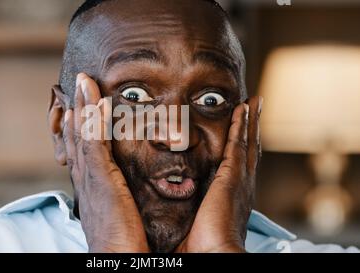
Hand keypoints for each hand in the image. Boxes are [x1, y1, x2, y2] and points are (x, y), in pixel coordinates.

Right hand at [63, 73, 148, 252]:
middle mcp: (85, 178)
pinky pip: (95, 145)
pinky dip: (94, 122)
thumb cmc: (123, 239)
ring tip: (84, 82)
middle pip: (76, 136)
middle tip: (77, 84)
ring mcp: (90, 178)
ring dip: (84, 106)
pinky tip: (98, 102)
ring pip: (82, 135)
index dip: (79, 125)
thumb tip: (125, 185)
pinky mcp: (101, 180)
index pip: (81, 147)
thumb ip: (119, 192)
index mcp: (91, 184)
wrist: (117, 258)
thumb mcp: (117, 209)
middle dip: (76, 109)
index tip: (79, 106)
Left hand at [176, 97, 262, 252]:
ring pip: (247, 142)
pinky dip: (241, 125)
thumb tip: (179, 207)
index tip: (240, 130)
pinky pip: (239, 144)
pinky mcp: (233, 176)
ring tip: (252, 102)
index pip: (238, 165)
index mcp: (232, 197)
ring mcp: (240, 180)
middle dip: (250, 128)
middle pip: (248, 149)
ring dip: (249, 121)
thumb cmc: (202, 245)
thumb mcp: (197, 221)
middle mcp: (242, 186)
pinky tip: (241, 109)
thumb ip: (194, 208)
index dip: (240, 146)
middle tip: (253, 108)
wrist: (213, 254)